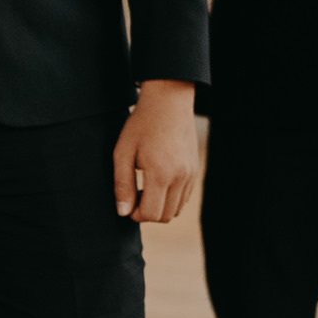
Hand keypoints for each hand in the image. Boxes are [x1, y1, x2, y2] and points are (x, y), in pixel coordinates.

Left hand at [111, 79, 197, 222]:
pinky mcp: (195, 169)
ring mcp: (190, 173)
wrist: (169, 101)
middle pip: (165, 216)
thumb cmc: (142, 125)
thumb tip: (123, 212)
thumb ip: (122, 185)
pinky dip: (172, 198)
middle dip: (147, 213)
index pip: (150, 214)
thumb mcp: (123, 153)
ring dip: (160, 206)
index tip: (127, 201)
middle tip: (135, 196)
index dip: (134, 214)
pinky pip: (185, 196)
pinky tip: (160, 182)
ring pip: (177, 209)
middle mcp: (180, 177)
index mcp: (161, 174)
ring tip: (147, 188)